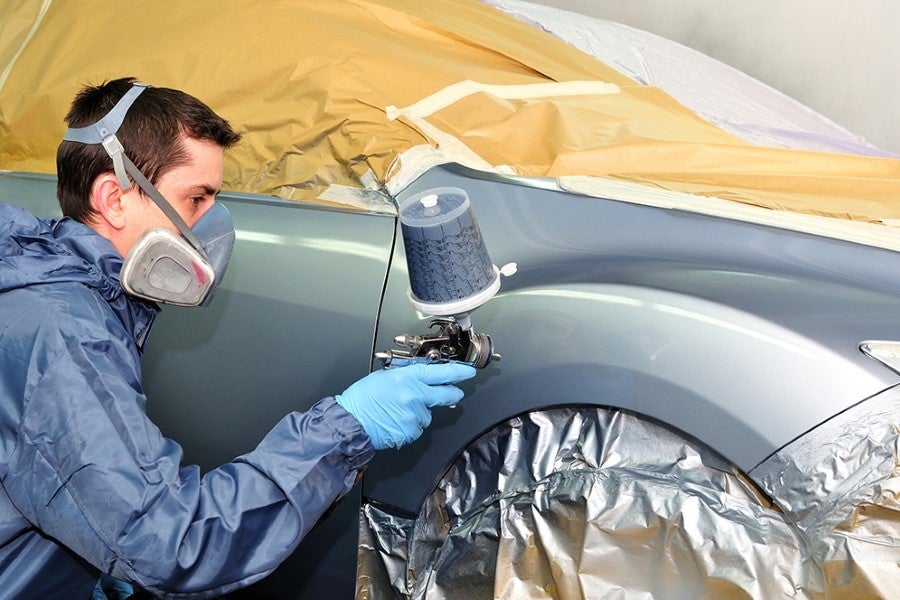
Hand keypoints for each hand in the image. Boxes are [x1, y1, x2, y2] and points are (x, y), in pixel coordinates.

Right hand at [335, 362, 476, 449]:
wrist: (351, 422)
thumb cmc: (362, 399)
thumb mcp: (385, 376)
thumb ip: (408, 376)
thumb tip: (424, 377)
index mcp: (407, 378)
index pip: (441, 372)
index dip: (459, 372)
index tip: (468, 372)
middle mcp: (414, 395)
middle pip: (446, 394)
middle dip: (452, 393)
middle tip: (453, 393)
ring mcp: (414, 415)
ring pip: (428, 414)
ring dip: (419, 413)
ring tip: (398, 411)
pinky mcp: (411, 432)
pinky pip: (417, 428)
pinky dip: (410, 426)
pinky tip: (395, 422)